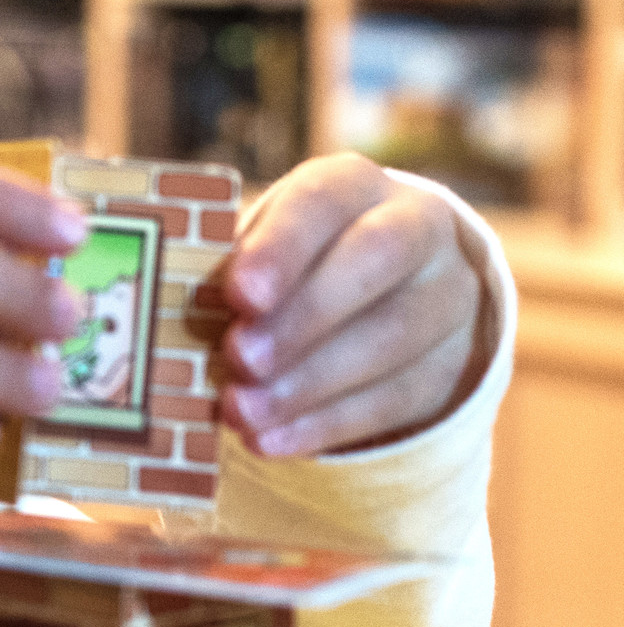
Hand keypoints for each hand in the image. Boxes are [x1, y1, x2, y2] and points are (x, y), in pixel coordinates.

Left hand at [218, 153, 494, 457]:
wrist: (388, 293)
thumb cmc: (290, 266)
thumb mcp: (260, 252)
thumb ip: (230, 272)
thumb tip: (174, 310)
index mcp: (353, 185)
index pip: (324, 200)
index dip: (282, 247)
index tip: (239, 294)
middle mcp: (417, 227)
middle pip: (376, 259)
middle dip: (303, 314)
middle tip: (240, 358)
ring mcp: (447, 295)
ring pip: (393, 336)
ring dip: (309, 382)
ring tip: (242, 412)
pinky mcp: (452, 363)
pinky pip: (396, 397)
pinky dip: (325, 424)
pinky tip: (270, 441)